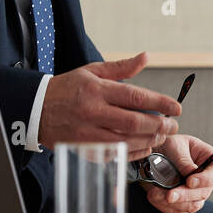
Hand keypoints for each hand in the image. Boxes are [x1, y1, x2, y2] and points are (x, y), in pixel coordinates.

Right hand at [36, 52, 181, 158]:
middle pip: (133, 122)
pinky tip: (145, 147)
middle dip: (159, 125)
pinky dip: (133, 153)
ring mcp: (87, 133)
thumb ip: (122, 67)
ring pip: (126, 141)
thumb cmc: (68, 88)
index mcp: (97, 90)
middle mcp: (92, 112)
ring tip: (162, 136)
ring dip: (149, 140)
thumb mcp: (92, 71)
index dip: (160, 103)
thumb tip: (146, 57)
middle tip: (173, 125)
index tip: (176, 107)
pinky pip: (114, 155)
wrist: (36, 109)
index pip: (135, 97)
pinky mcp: (83, 149)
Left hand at [142, 134, 212, 212]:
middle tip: (169, 195)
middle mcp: (207, 181)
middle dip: (185, 195)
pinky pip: (176, 211)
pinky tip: (154, 194)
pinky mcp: (182, 205)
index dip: (208, 179)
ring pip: (191, 205)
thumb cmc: (169, 147)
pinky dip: (163, 205)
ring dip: (173, 202)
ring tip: (155, 192)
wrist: (152, 158)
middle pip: (203, 193)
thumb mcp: (175, 145)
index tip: (190, 181)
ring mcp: (196, 195)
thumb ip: (183, 159)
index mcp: (212, 161)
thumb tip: (191, 172)